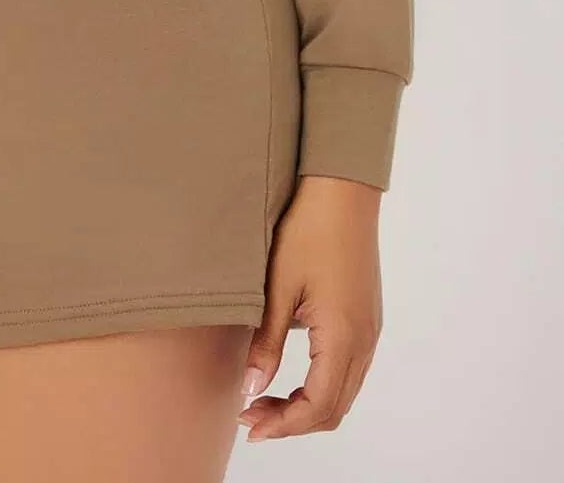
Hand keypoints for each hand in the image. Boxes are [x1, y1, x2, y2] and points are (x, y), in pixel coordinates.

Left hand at [238, 174, 383, 440]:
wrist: (340, 192)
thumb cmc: (307, 232)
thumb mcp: (278, 288)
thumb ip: (267, 343)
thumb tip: (252, 389)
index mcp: (344, 337)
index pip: (318, 406)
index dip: (283, 424)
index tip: (247, 424)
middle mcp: (364, 342)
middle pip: (334, 409)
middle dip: (292, 422)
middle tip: (250, 418)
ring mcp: (369, 331)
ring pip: (343, 393)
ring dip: (306, 406)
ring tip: (263, 400)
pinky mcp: (366, 319)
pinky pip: (349, 371)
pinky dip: (320, 386)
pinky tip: (291, 377)